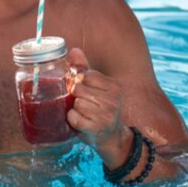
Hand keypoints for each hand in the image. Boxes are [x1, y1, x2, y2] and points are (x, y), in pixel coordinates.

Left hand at [65, 48, 131, 166]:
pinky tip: (81, 121)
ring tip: (84, 113)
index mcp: (114, 86)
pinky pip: (74, 117)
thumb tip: (74, 50)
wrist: (111, 136)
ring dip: (75, 108)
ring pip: (76, 103)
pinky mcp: (96, 128)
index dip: (80, 82)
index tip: (84, 89)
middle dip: (76, 96)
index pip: (86, 75)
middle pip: (79, 88)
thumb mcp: (97, 87)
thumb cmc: (101, 108)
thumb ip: (84, 68)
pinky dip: (72, 119)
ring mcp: (105, 115)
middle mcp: (113, 100)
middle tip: (84, 103)